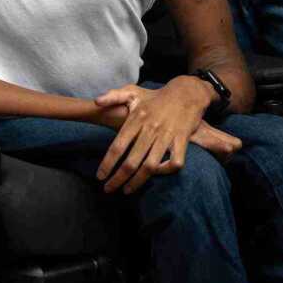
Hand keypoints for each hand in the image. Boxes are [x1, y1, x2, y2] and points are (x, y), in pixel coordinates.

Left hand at [94, 78, 239, 193]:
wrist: (186, 92)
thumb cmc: (156, 96)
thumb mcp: (133, 91)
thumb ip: (113, 96)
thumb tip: (96, 102)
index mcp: (137, 118)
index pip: (118, 146)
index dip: (108, 163)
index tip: (100, 176)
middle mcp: (151, 129)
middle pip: (132, 161)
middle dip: (117, 179)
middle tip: (108, 189)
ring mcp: (167, 136)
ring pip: (150, 166)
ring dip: (137, 182)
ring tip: (126, 190)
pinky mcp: (181, 140)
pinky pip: (175, 162)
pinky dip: (165, 171)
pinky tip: (155, 174)